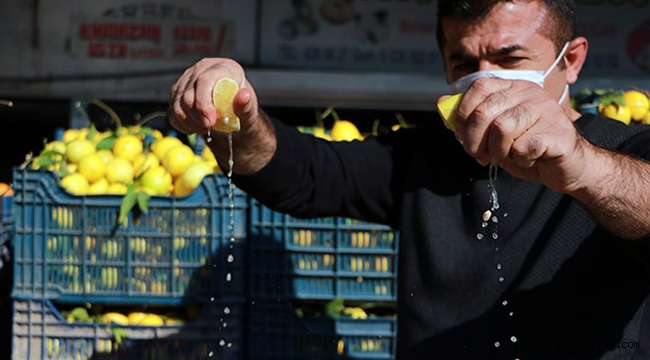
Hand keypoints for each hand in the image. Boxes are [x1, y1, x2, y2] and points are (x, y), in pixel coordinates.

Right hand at [169, 58, 259, 135]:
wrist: (232, 115)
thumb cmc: (241, 109)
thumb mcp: (249, 110)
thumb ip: (246, 105)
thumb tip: (244, 95)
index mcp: (223, 67)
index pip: (205, 80)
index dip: (204, 103)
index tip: (211, 122)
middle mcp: (202, 69)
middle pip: (188, 96)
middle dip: (198, 117)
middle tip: (211, 127)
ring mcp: (187, 80)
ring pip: (178, 106)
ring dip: (191, 123)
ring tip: (206, 127)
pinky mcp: (177, 93)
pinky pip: (173, 113)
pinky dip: (184, 125)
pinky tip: (197, 125)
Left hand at [445, 77, 588, 193]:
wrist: (567, 167)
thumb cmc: (527, 148)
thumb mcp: (494, 132)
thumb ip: (471, 118)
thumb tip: (441, 103)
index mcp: (514, 87)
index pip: (479, 86)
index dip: (463, 114)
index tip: (463, 138)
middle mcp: (531, 92)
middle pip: (485, 112)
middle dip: (475, 141)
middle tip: (481, 156)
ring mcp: (547, 110)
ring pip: (502, 128)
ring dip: (498, 151)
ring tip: (507, 156)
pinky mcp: (559, 132)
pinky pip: (523, 147)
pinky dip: (520, 160)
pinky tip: (529, 159)